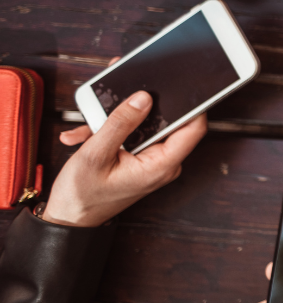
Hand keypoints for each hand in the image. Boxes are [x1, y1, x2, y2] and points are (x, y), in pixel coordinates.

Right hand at [42, 91, 206, 226]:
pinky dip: (110, 131)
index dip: (191, 104)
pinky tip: (86, 135)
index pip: (193, 128)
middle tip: (118, 93)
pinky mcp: (140, 158)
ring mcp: (152, 160)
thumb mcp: (96, 154)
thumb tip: (143, 98)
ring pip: (144, 127)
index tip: (180, 84)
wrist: (69, 218)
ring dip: (117, 121)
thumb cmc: (82, 196)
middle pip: (166, 122)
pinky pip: (133, 136)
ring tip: (90, 127)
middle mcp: (163, 162)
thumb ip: (120, 123)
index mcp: (161, 165)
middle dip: (140, 107)